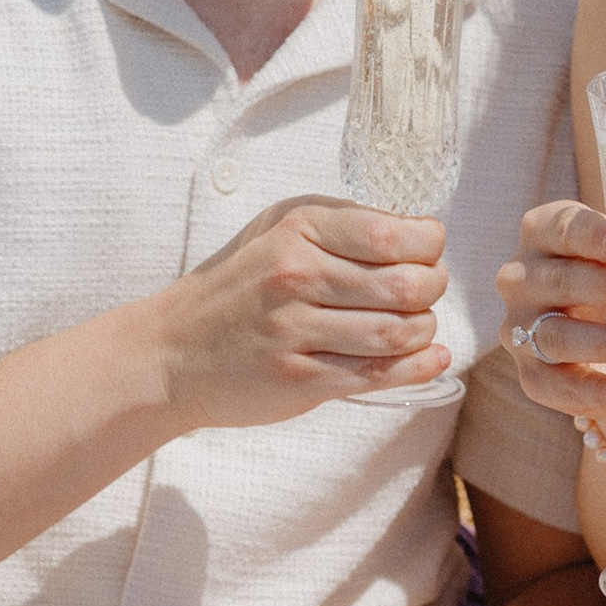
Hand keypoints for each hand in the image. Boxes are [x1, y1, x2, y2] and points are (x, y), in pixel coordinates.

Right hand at [151, 197, 449, 429]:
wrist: (172, 353)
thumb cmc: (237, 288)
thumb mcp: (277, 232)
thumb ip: (341, 226)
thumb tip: (417, 235)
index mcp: (298, 229)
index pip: (393, 234)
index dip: (429, 246)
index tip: (428, 253)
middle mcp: (296, 274)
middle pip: (405, 285)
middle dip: (433, 290)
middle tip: (427, 293)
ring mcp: (294, 330)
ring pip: (398, 332)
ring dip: (424, 331)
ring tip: (418, 327)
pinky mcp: (297, 379)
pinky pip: (376, 374)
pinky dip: (416, 369)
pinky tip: (432, 359)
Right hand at [494, 197, 605, 428]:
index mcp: (546, 234)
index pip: (560, 226)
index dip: (590, 234)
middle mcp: (522, 278)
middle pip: (556, 279)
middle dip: (604, 285)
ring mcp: (519, 330)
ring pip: (553, 335)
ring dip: (604, 341)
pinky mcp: (531, 376)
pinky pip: (558, 387)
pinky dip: (598, 393)